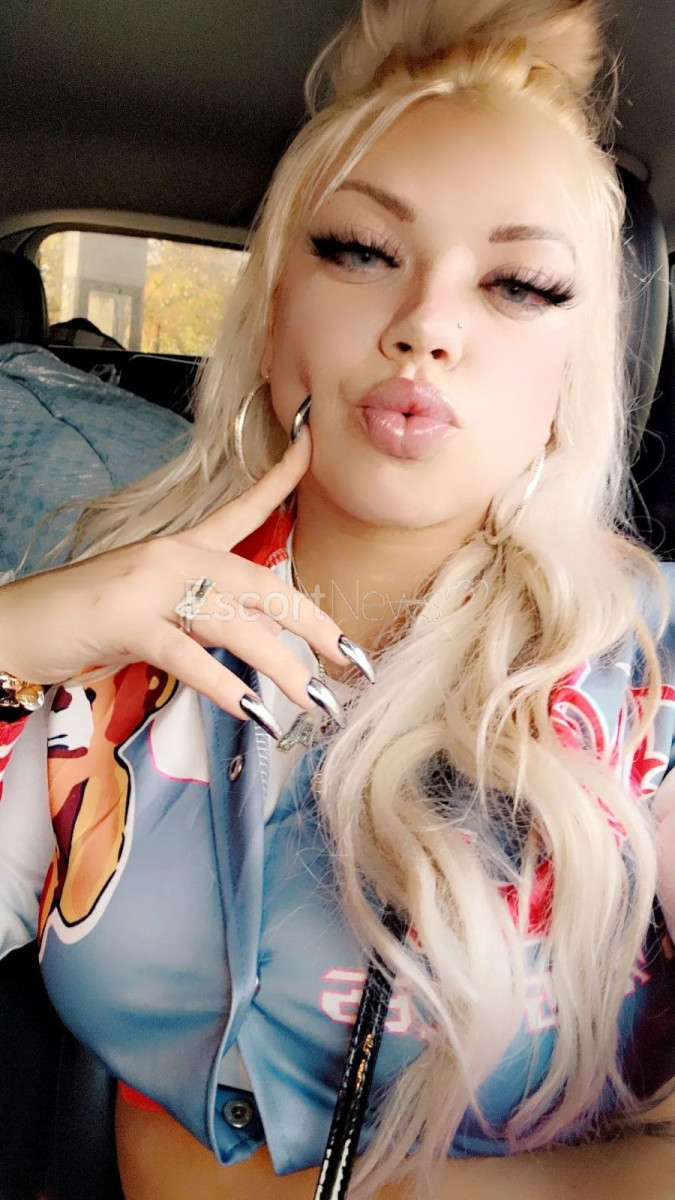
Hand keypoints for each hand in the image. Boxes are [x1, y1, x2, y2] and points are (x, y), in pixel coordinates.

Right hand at [0, 427, 362, 734]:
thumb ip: (208, 613)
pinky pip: (186, 651)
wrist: (17, 625)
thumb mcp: (159, 608)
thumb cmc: (88, 620)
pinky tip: (252, 710)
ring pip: (235, 621)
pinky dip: (222, 682)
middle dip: (314, 624)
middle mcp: (174, 555)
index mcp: (183, 547)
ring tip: (316, 702)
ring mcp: (150, 583)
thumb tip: (264, 636)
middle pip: (262, 583)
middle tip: (353, 660)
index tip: (311, 443)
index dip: (281, 476)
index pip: (243, 506)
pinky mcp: (125, 618)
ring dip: (282, 667)